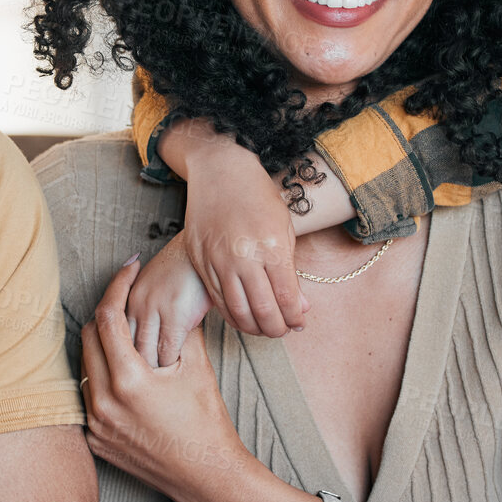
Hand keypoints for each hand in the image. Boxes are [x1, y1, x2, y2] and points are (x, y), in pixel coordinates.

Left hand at [82, 258, 256, 501]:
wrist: (208, 478)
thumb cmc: (207, 423)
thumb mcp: (196, 368)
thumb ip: (180, 326)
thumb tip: (177, 291)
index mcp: (128, 380)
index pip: (108, 316)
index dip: (117, 285)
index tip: (129, 268)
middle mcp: (103, 402)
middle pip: (88, 336)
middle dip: (108, 313)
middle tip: (130, 301)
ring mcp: (96, 424)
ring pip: (84, 366)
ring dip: (102, 346)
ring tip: (129, 337)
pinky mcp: (95, 440)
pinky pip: (87, 396)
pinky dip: (101, 378)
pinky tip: (124, 373)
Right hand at [168, 122, 308, 339]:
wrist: (221, 172)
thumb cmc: (258, 197)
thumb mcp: (284, 228)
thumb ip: (290, 271)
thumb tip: (300, 307)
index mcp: (270, 247)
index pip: (287, 298)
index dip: (295, 318)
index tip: (300, 322)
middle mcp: (243, 256)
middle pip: (262, 310)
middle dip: (277, 328)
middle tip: (283, 329)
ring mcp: (218, 260)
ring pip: (236, 311)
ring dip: (254, 327)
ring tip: (264, 326)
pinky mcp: (200, 261)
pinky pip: (217, 299)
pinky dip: (232, 314)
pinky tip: (243, 316)